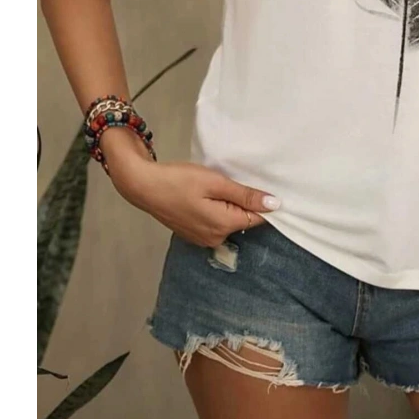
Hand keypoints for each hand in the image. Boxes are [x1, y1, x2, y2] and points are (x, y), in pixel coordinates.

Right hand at [105, 150, 280, 247]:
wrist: (143, 185)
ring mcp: (202, 238)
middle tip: (232, 180)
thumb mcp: (216, 182)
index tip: (261, 184)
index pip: (258, 218)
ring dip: (229, 205)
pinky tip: (206, 195)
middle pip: (243, 220)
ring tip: (218, 186)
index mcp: (224, 226)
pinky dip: (216, 210)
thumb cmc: (179, 180)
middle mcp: (215, 238)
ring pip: (229, 221)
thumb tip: (275, 205)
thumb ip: (246, 195)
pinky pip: (215, 222)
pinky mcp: (193, 234)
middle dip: (244, 201)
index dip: (263, 202)